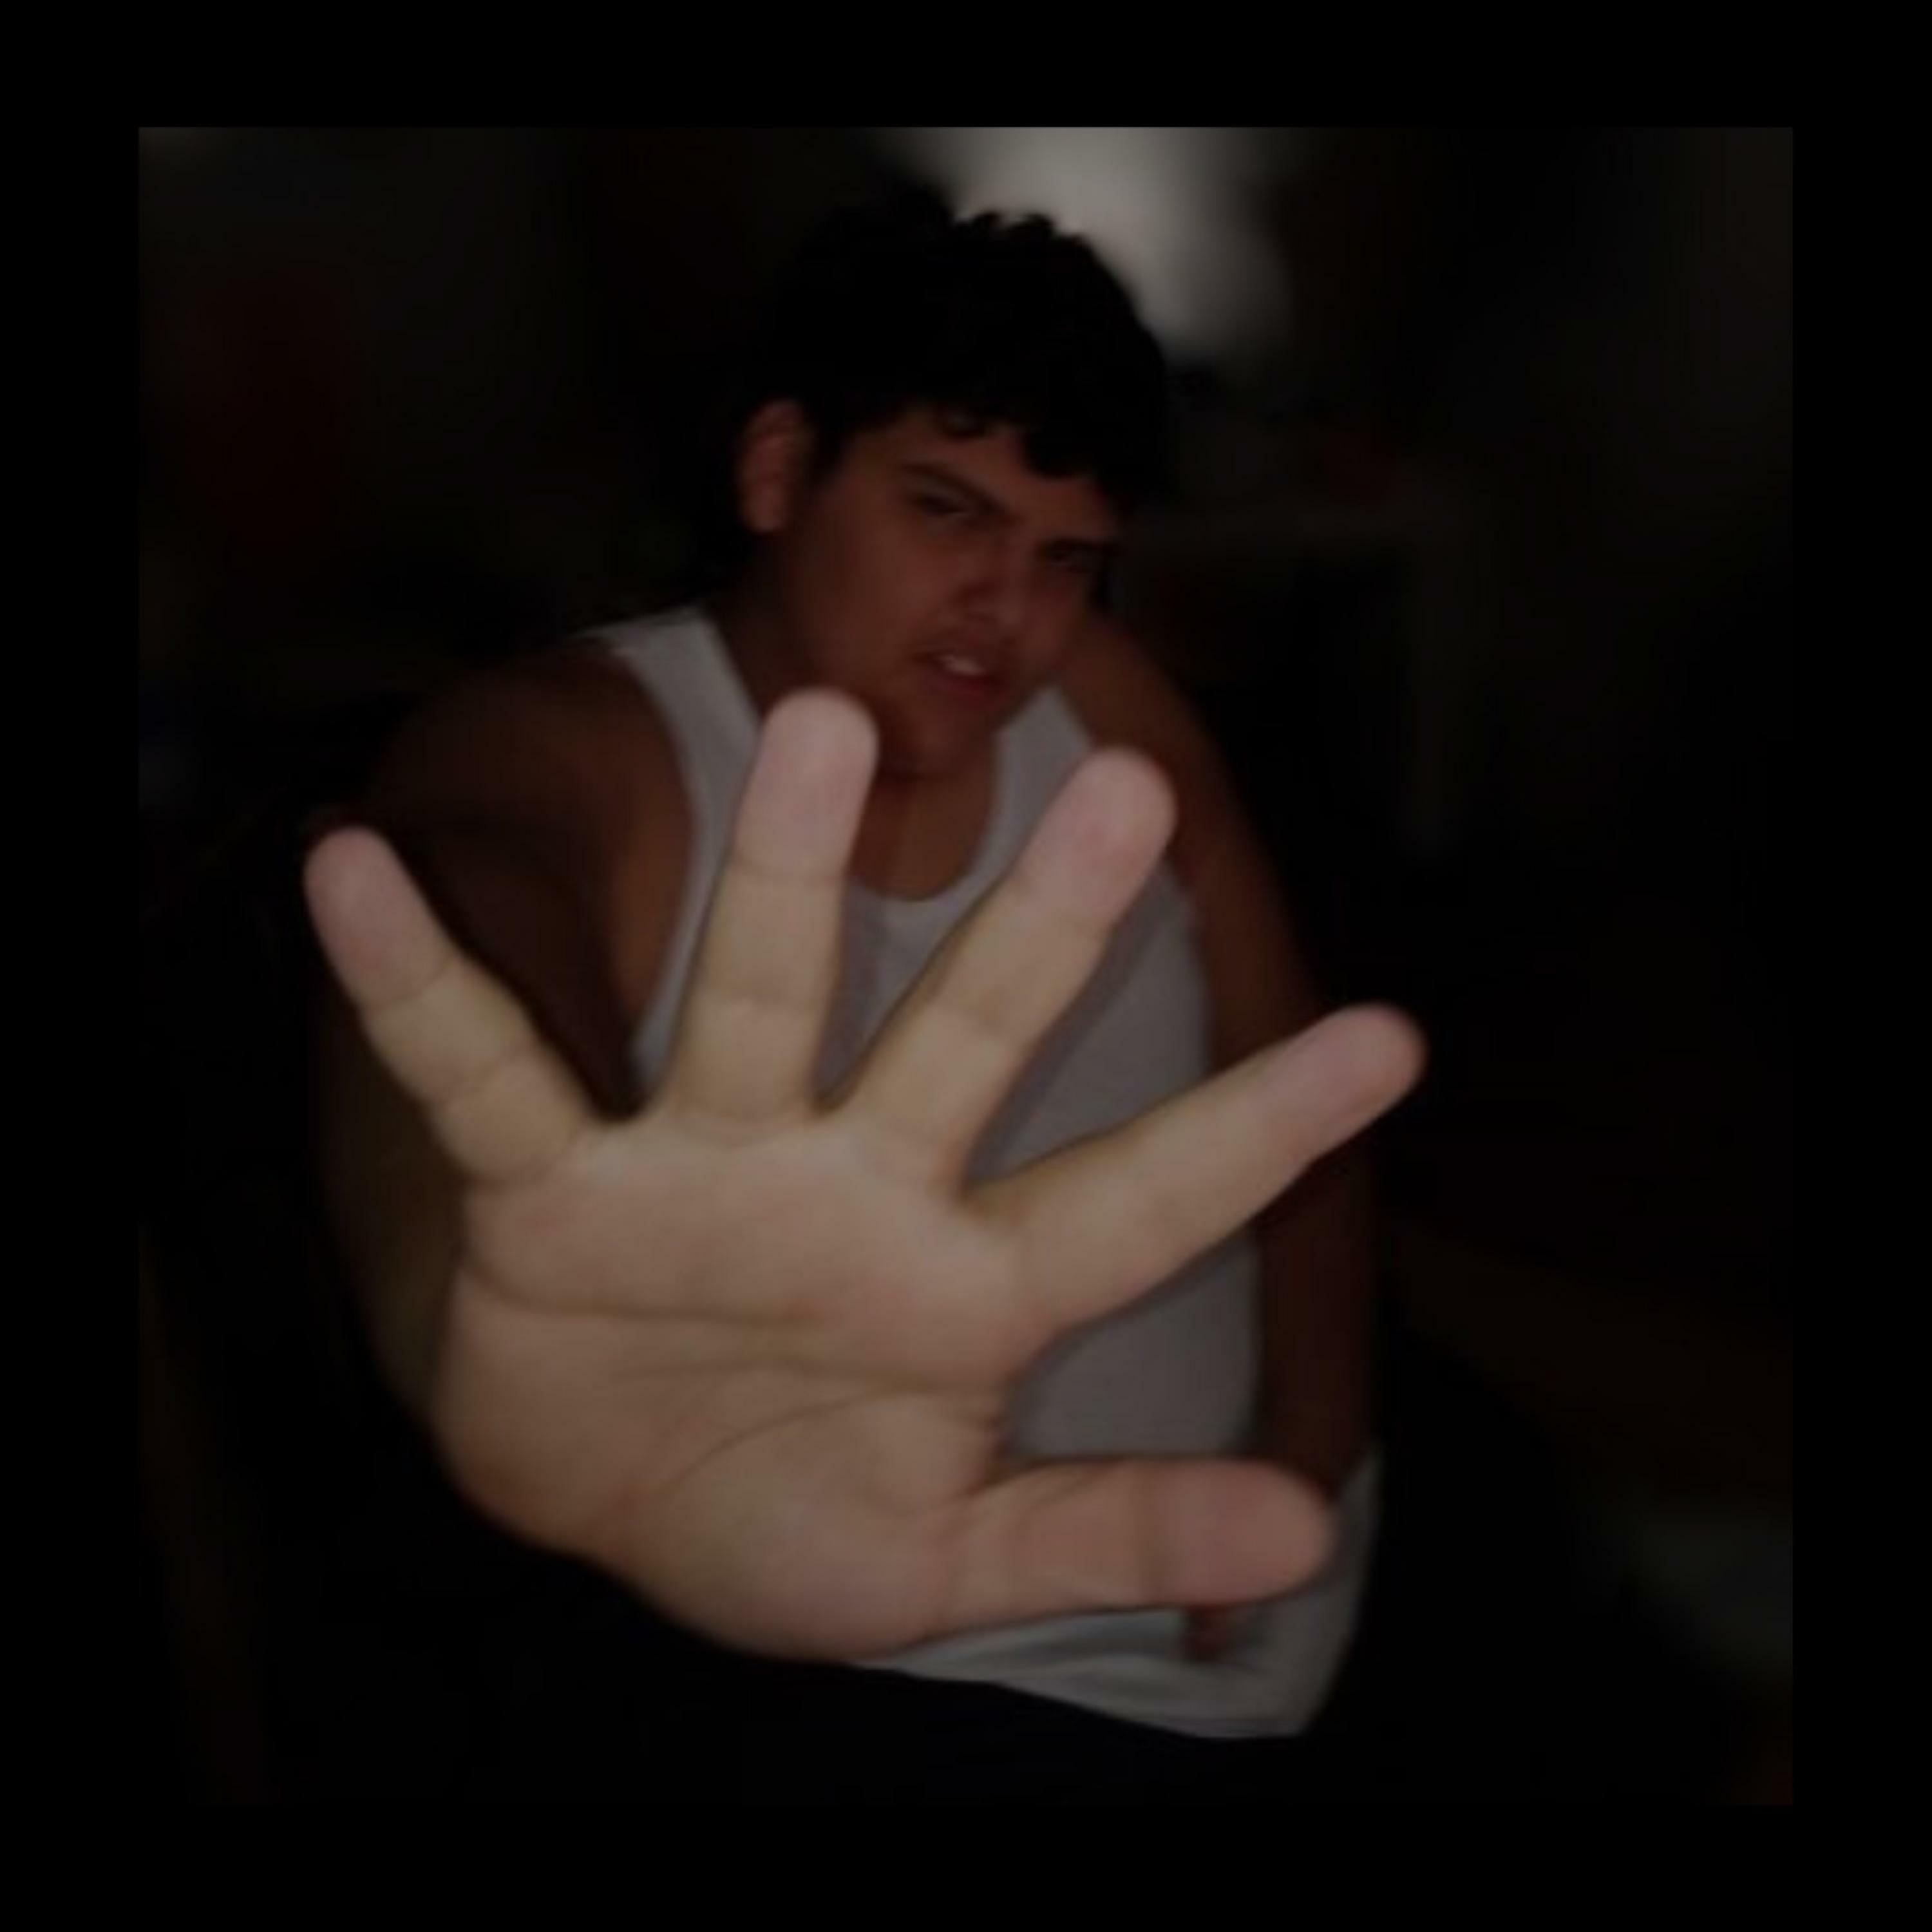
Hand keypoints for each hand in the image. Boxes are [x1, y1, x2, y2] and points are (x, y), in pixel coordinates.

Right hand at [305, 690, 1422, 1663]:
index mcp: (967, 1284)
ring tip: (823, 736)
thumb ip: (1107, 1532)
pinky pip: (483, 1075)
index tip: (1395, 1040)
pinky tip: (356, 869)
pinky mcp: (555, 1190)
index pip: (1136, 1199)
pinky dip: (421, 982)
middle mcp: (852, 1187)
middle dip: (1047, 935)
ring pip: (758, 1006)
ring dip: (784, 879)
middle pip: (966, 1044)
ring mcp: (704, 1169)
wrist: (613, 1503)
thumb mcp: (954, 1557)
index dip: (1259, 1128)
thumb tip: (1301, 1531)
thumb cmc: (800, 1512)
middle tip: (1142, 799)